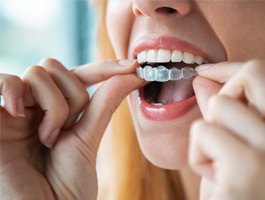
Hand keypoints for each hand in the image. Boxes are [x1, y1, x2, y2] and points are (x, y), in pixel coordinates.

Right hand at [0, 58, 143, 198]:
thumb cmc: (66, 186)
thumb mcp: (88, 139)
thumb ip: (104, 104)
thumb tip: (132, 75)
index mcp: (57, 111)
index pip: (78, 76)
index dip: (103, 68)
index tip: (134, 67)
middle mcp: (35, 107)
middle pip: (55, 67)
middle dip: (72, 96)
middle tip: (66, 132)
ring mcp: (14, 110)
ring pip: (38, 73)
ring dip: (53, 107)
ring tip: (47, 139)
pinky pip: (5, 81)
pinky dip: (16, 92)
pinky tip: (19, 115)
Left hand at [190, 60, 264, 199]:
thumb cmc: (235, 193)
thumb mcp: (233, 147)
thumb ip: (226, 111)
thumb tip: (204, 77)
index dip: (230, 70)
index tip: (206, 72)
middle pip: (254, 74)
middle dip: (223, 95)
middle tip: (218, 128)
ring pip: (220, 105)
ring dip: (207, 136)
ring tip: (220, 166)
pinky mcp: (253, 168)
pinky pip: (204, 131)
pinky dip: (197, 154)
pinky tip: (216, 179)